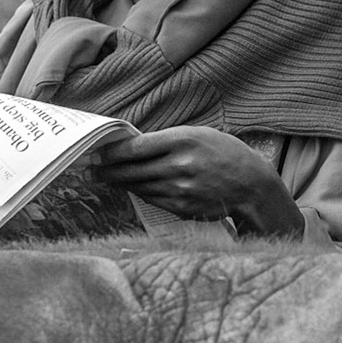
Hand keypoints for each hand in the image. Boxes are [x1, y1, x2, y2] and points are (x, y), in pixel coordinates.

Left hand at [94, 126, 304, 238]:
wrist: (252, 185)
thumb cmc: (224, 153)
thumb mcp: (198, 135)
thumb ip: (166, 140)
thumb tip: (130, 146)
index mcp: (183, 140)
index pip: (135, 147)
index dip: (111, 152)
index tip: (96, 152)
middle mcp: (179, 165)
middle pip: (131, 169)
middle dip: (107, 170)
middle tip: (90, 170)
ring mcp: (180, 189)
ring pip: (138, 185)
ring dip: (119, 183)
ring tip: (105, 179)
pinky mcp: (182, 207)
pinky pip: (152, 199)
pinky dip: (140, 192)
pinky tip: (132, 188)